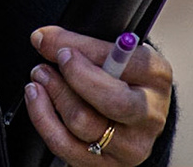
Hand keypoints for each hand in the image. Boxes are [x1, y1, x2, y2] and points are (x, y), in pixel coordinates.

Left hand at [23, 26, 171, 166]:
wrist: (130, 117)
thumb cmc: (119, 77)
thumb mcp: (114, 54)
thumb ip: (84, 45)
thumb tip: (42, 39)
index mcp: (156, 77)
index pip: (123, 61)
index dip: (84, 52)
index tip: (57, 46)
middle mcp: (150, 116)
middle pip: (110, 100)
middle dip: (71, 79)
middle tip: (46, 65)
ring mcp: (130, 146)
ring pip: (82, 122)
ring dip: (53, 95)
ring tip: (39, 77)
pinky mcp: (106, 165)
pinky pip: (65, 145)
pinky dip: (43, 119)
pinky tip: (36, 100)